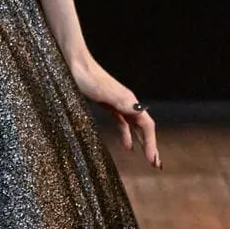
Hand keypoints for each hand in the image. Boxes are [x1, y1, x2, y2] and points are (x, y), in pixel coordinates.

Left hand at [68, 52, 159, 167]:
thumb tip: (138, 111)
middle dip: (150, 145)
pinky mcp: (108, 104)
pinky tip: (127, 145)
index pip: (146, 125)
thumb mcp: (103, 91)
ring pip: (134, 126)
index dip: (151, 142)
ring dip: (141, 142)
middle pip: (143, 127)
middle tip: (156, 164)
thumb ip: (120, 101)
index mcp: (128, 100)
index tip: (152, 160)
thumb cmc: (86, 77)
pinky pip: (122, 123)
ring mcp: (118, 103)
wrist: (73, 63)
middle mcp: (127, 102)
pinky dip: (126, 135)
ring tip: (146, 157)